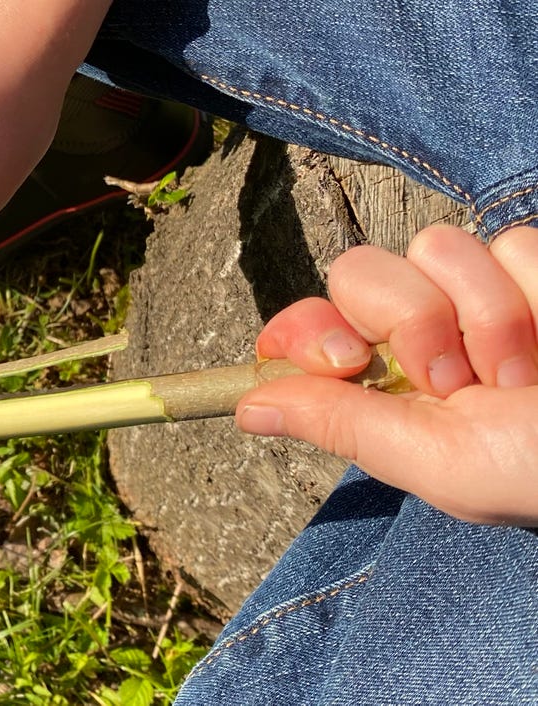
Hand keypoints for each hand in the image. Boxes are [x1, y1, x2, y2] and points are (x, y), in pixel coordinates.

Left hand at [236, 225, 537, 524]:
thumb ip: (341, 425)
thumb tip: (246, 409)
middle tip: (456, 383)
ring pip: (435, 243)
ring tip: (522, 377)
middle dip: (409, 322)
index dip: (305, 331)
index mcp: (378, 383)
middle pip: (358, 270)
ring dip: (486, 317)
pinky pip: (512, 240)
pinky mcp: (533, 267)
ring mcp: (474, 293)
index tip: (343, 359)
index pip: (305, 327)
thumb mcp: (436, 462)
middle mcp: (416, 330)